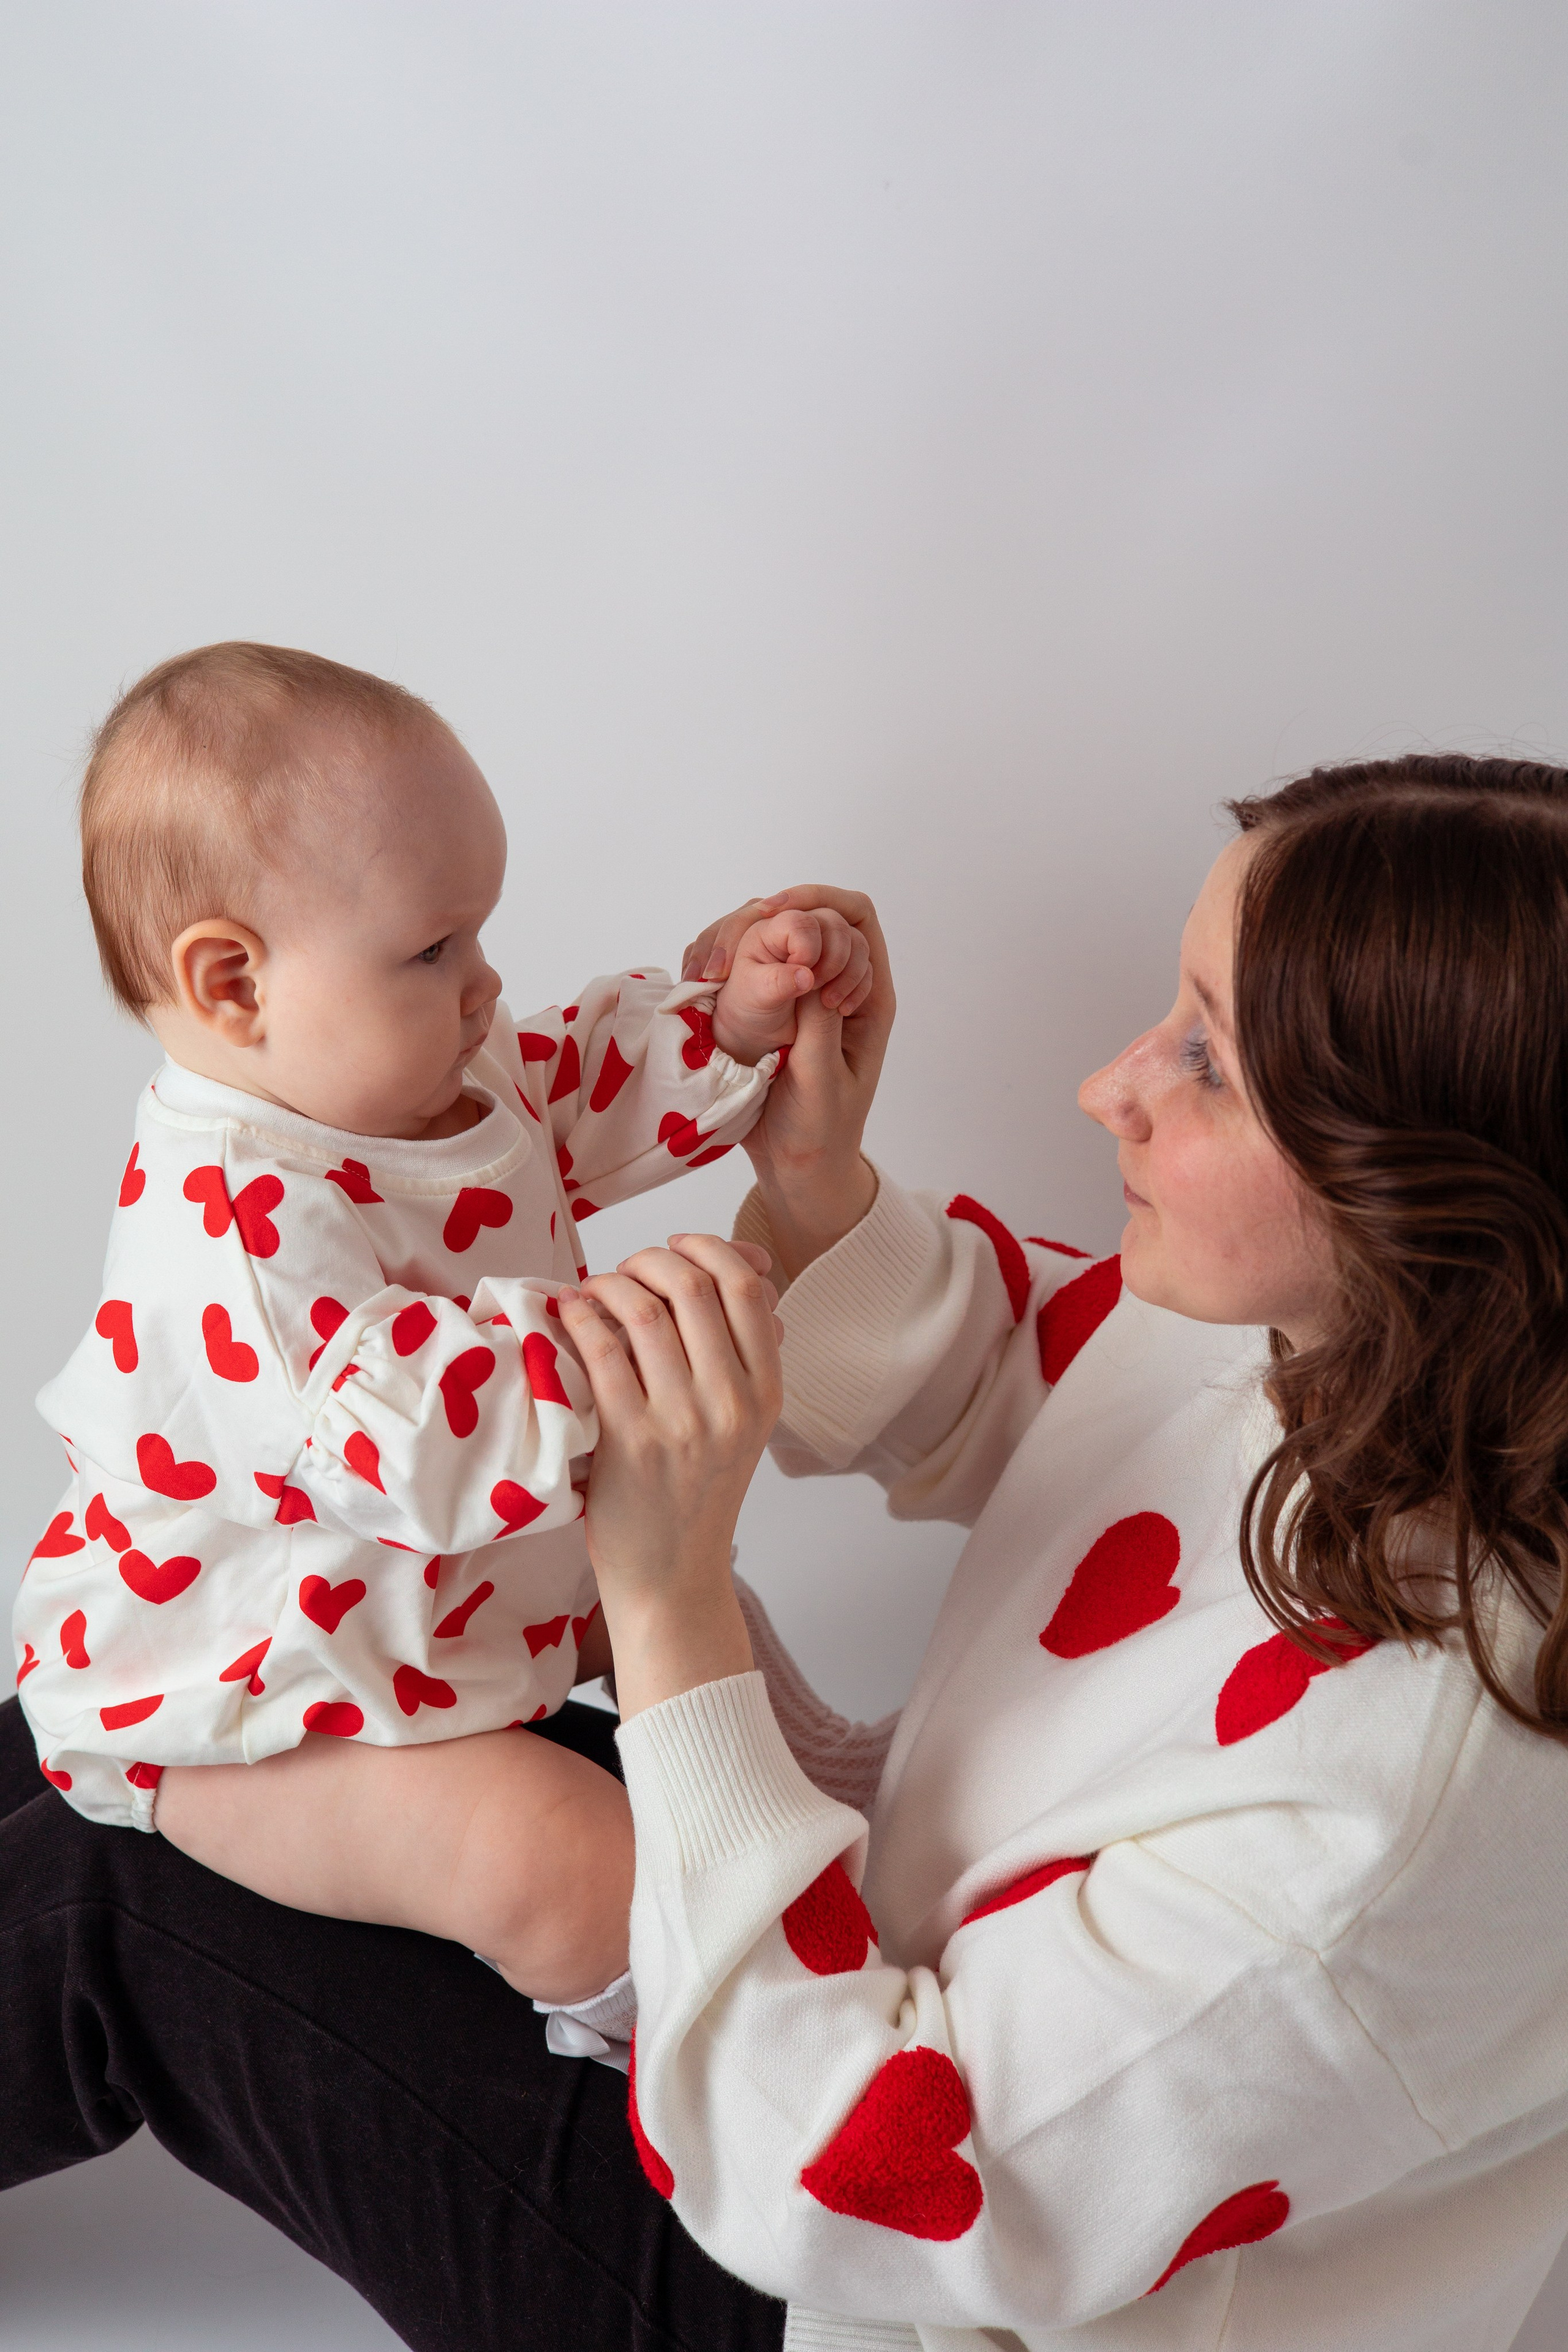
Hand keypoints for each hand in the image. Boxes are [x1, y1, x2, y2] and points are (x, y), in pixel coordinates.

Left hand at [557, 1236, 782, 1717]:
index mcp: (766, 1394)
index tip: (677, 1246)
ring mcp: (682, 1422)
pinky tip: (569, 1316)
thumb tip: (746, 1276)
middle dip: (651, 1260)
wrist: (674, 1581)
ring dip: (610, 1284)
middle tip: (627, 1271)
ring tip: (592, 1292)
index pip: (747, 1291)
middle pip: (695, 1287)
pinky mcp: (631, 1442)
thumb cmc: (697, 1498)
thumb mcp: (743, 1428)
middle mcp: (732, 1403)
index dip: (708, 1249)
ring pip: (645, 1311)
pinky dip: (580, 1319)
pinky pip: (601, 1352)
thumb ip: (742, 1359)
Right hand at [686, 886, 893, 1280]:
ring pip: (779, 935)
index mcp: (868, 999)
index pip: (856, 920)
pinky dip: (728, 959)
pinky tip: (704, 977)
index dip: (820, 902)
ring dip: (743, 938)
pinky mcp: (774, 1008)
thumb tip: (806, 967)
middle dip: (774, 916)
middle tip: (730, 947)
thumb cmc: (819, 1134)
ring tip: (710, 967)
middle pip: (814, 914)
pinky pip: (754, 962)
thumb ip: (816, 1027)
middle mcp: (838, 986)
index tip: (778, 915)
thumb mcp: (821, 1082)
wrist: (798, 1167)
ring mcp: (805, 995)